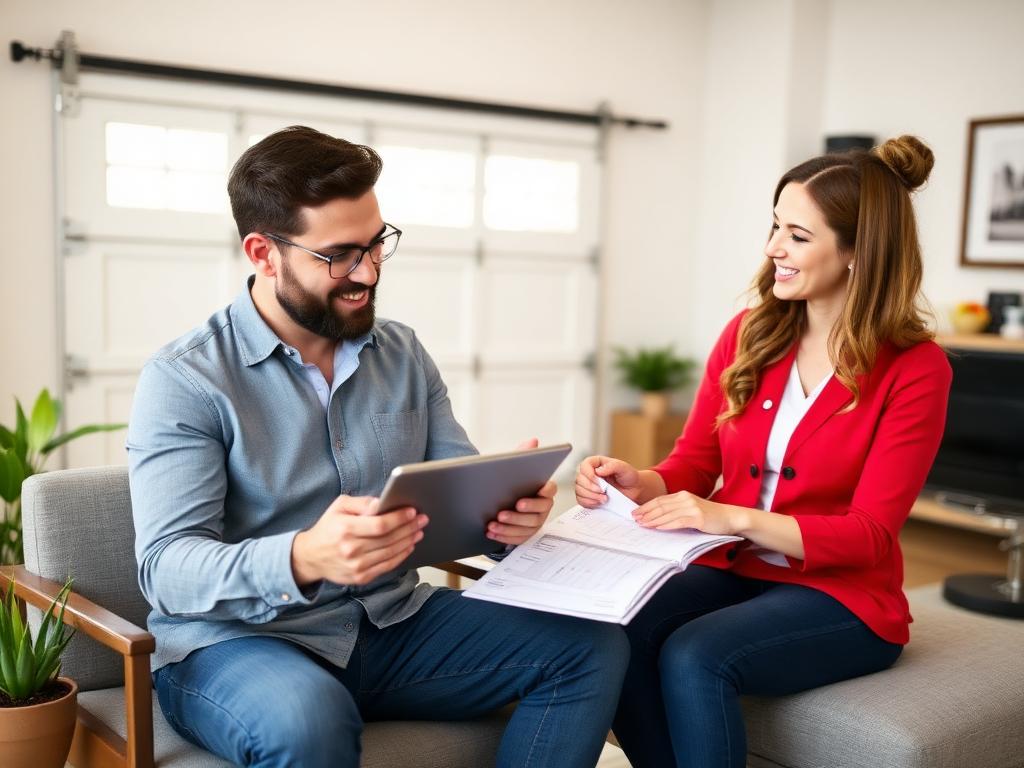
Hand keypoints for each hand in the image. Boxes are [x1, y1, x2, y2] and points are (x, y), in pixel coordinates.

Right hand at [291, 495, 428, 586]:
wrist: (310, 557)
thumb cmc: (328, 527)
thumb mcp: (339, 506)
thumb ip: (361, 503)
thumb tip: (383, 502)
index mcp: (345, 528)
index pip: (380, 525)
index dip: (399, 518)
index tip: (412, 511)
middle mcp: (351, 549)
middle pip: (389, 539)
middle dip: (409, 527)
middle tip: (422, 519)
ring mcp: (356, 566)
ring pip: (391, 553)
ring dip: (409, 541)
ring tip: (419, 531)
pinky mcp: (361, 577)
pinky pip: (387, 566)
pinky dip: (401, 556)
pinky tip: (409, 546)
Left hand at [486, 438, 556, 545]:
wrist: (499, 499)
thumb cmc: (511, 482)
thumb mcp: (515, 467)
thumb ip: (523, 454)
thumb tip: (533, 440)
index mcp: (543, 490)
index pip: (550, 489)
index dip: (546, 490)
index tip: (538, 489)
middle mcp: (542, 508)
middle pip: (537, 514)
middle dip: (521, 514)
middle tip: (505, 511)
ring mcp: (534, 523)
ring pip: (526, 528)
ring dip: (509, 527)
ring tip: (493, 523)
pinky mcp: (524, 535)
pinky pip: (516, 539)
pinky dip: (503, 536)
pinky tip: (491, 532)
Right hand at [575, 455, 642, 507]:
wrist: (634, 491)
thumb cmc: (629, 477)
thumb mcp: (624, 467)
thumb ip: (612, 466)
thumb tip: (599, 470)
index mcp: (597, 463)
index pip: (584, 465)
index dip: (588, 474)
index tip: (598, 481)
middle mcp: (590, 474)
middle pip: (579, 479)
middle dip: (590, 488)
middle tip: (603, 491)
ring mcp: (588, 486)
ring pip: (579, 491)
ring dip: (591, 497)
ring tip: (604, 498)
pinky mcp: (589, 497)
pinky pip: (581, 501)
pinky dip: (589, 503)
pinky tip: (599, 503)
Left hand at [632, 491, 743, 533]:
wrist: (730, 518)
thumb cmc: (710, 517)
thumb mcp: (691, 509)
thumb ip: (677, 511)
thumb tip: (658, 518)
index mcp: (683, 495)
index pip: (660, 500)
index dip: (646, 506)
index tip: (635, 512)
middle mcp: (686, 498)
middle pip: (660, 506)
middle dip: (646, 513)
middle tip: (635, 519)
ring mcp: (692, 507)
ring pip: (667, 513)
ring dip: (653, 519)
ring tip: (642, 524)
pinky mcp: (698, 517)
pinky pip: (678, 521)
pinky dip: (666, 524)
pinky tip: (657, 528)